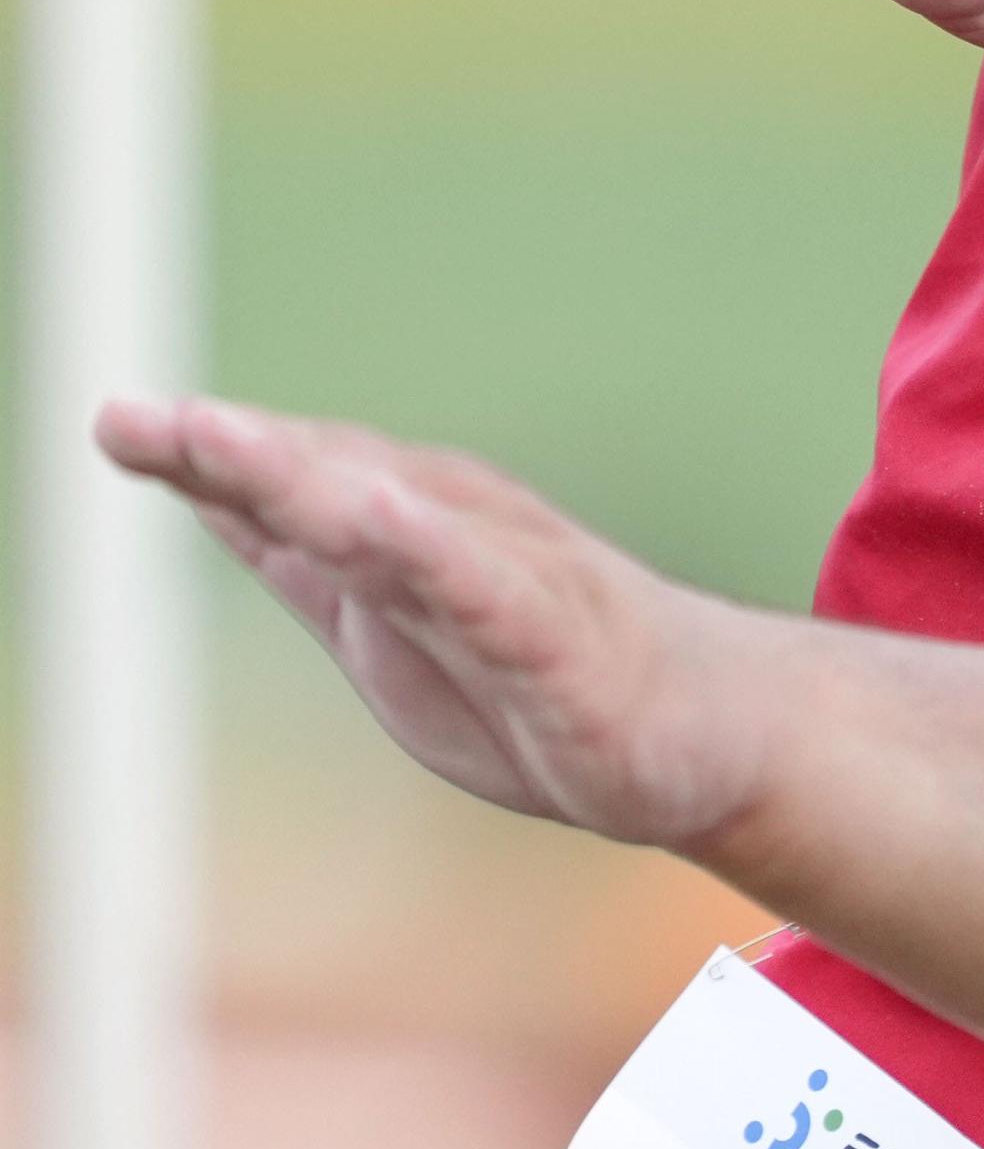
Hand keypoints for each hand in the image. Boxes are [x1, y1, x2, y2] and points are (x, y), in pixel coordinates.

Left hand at [95, 395, 768, 850]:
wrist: (704, 728)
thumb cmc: (542, 674)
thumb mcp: (391, 619)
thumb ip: (302, 552)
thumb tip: (195, 484)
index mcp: (398, 525)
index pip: (287, 481)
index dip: (197, 453)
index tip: (113, 423)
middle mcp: (448, 529)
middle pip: (325, 483)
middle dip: (231, 452)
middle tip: (133, 420)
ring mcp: (507, 579)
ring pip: (392, 523)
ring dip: (307, 478)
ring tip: (222, 441)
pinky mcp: (560, 640)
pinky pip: (489, 591)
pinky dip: (431, 549)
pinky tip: (380, 515)